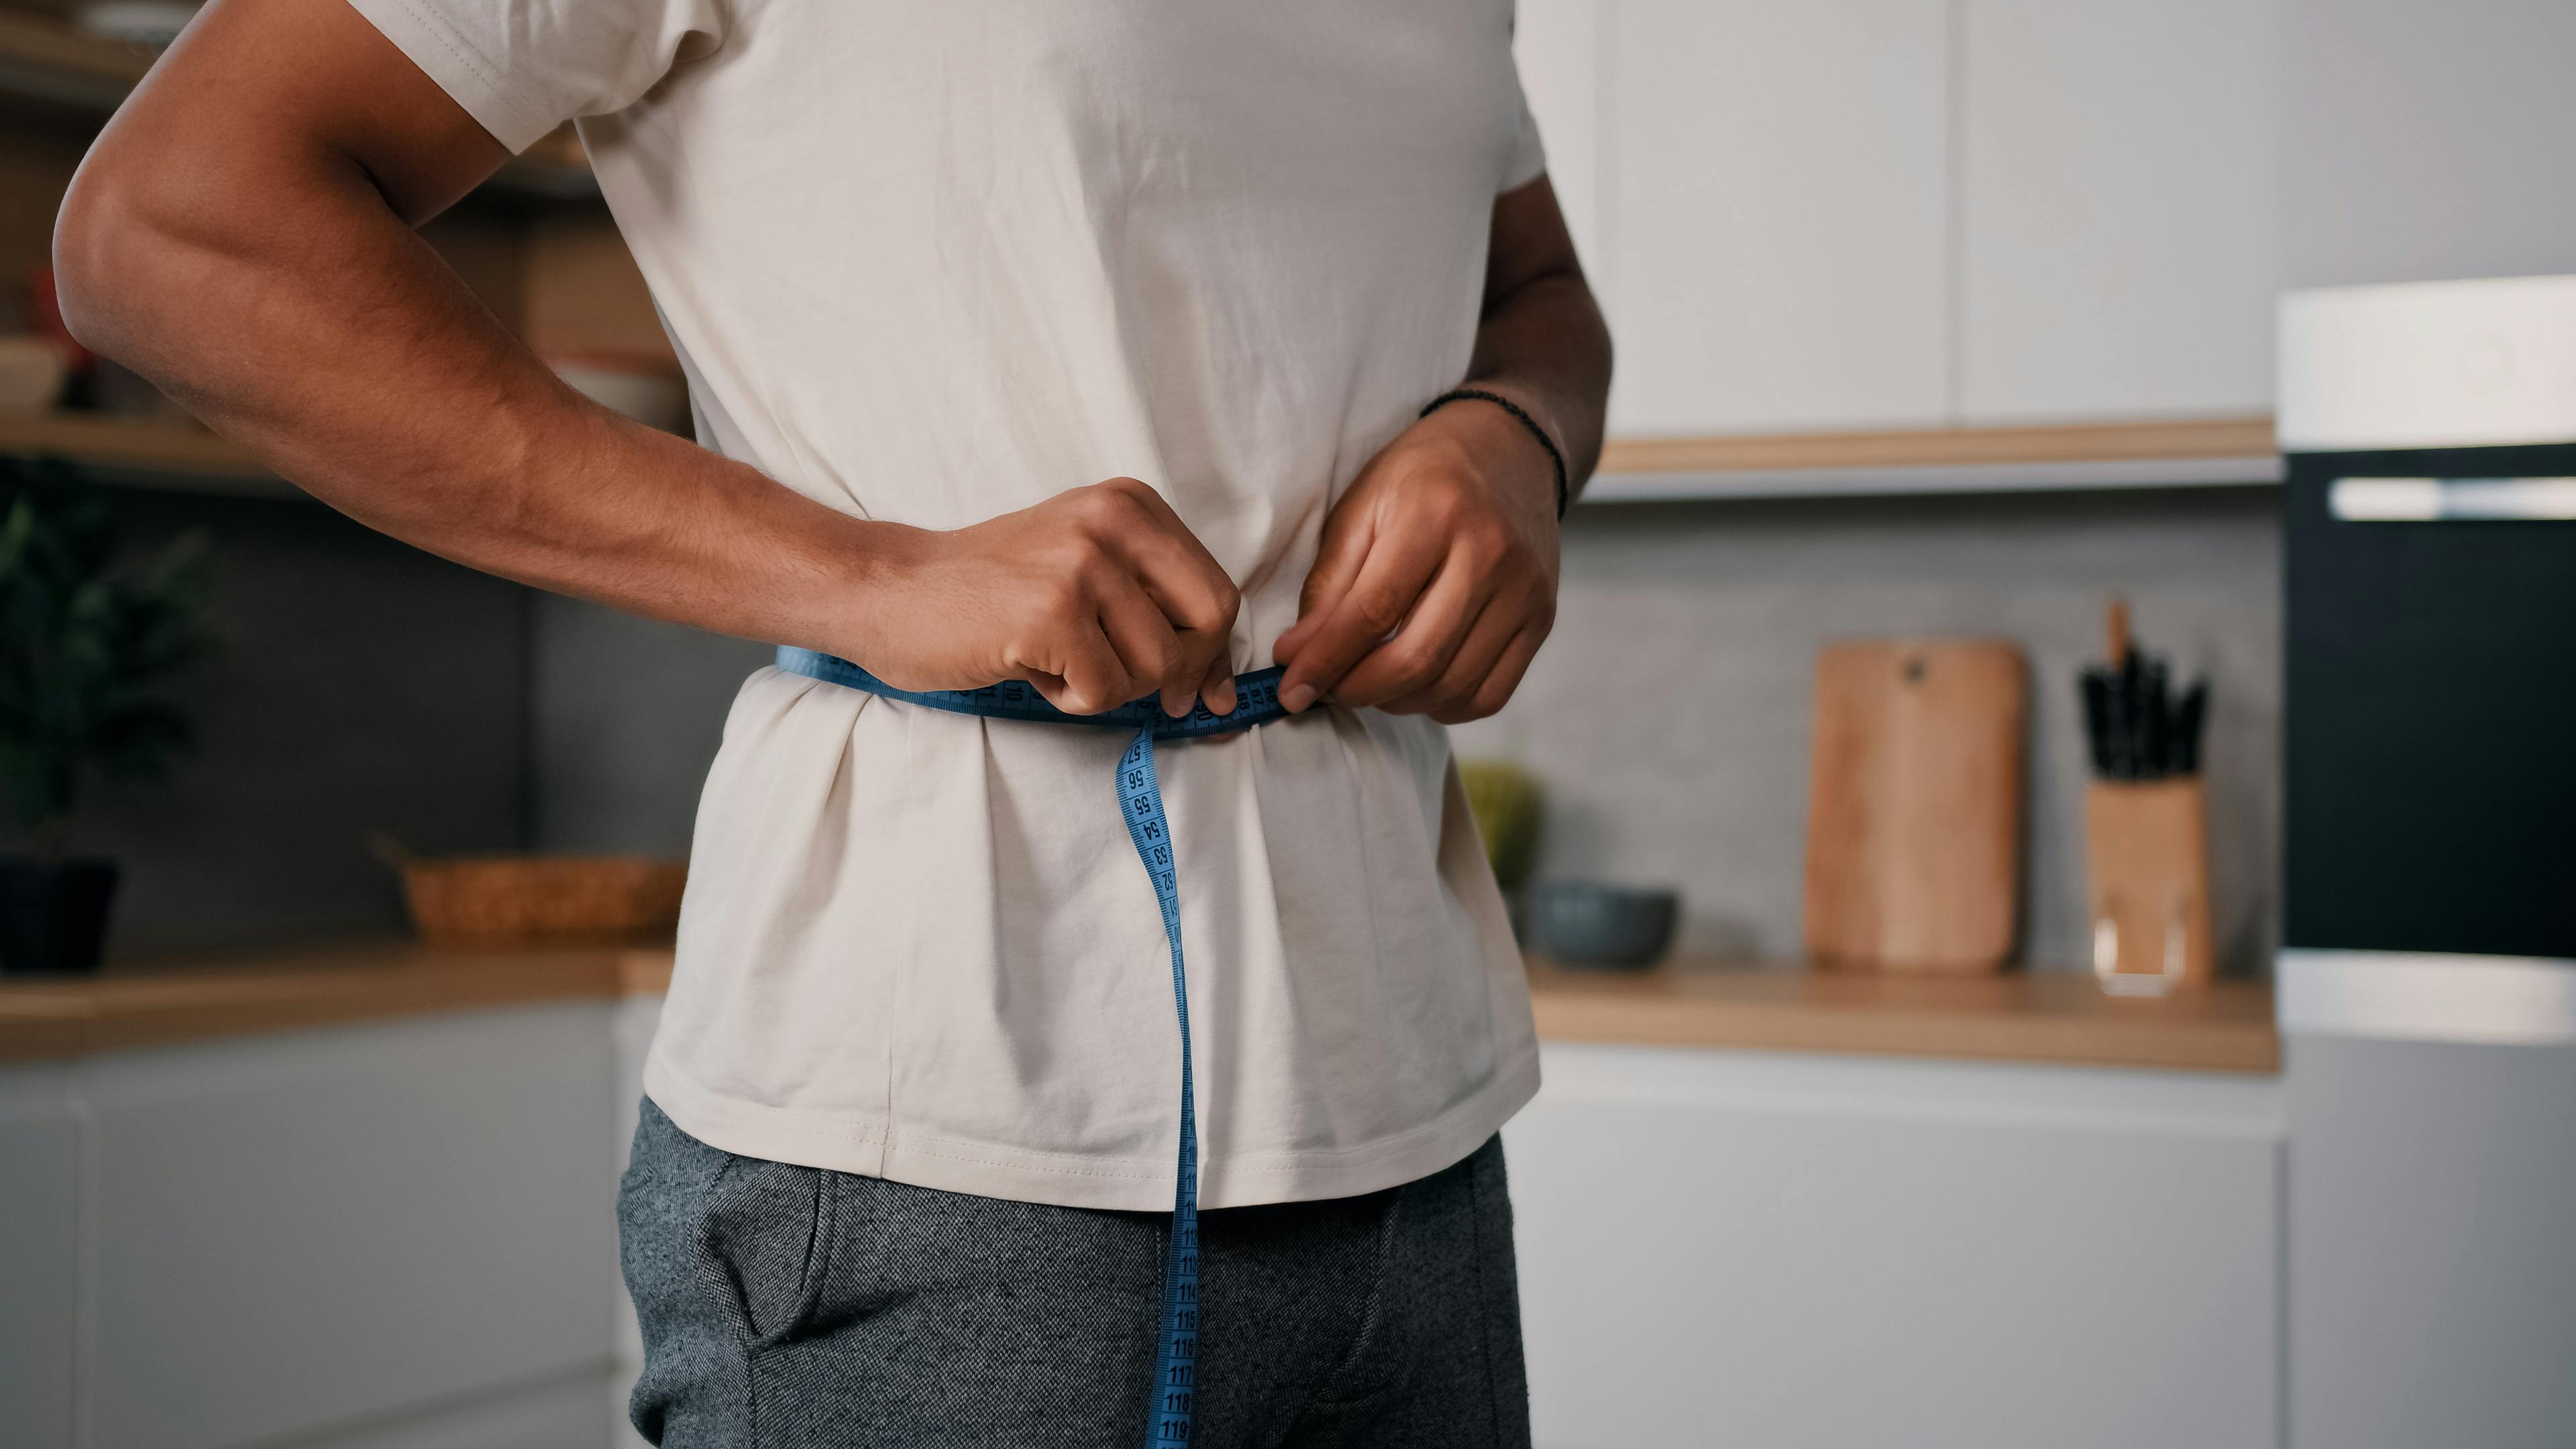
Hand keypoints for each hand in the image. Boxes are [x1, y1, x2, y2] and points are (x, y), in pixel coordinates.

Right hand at [842, 477, 1240, 716]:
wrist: (890, 591)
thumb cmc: (988, 593)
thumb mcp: (1084, 572)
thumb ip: (1155, 613)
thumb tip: (1219, 694)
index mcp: (1130, 504)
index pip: (1218, 590)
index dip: (1209, 653)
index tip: (1191, 688)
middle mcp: (1114, 520)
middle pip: (1209, 622)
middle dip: (1180, 672)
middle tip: (1124, 685)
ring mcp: (1083, 563)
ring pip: (1158, 666)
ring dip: (1109, 686)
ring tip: (1054, 659)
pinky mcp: (1052, 612)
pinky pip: (1106, 692)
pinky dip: (1071, 699)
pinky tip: (1030, 668)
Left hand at [1272, 395, 1558, 722]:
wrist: (1510, 449)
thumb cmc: (1424, 476)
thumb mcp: (1362, 506)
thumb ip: (1329, 584)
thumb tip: (1298, 656)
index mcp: (1436, 513)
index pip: (1374, 611)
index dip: (1327, 660)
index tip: (1292, 688)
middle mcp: (1491, 553)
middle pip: (1418, 658)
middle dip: (1357, 690)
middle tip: (1325, 691)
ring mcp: (1525, 591)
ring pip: (1453, 685)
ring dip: (1397, 702)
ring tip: (1366, 684)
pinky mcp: (1543, 619)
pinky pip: (1491, 694)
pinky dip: (1443, 706)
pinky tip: (1416, 687)